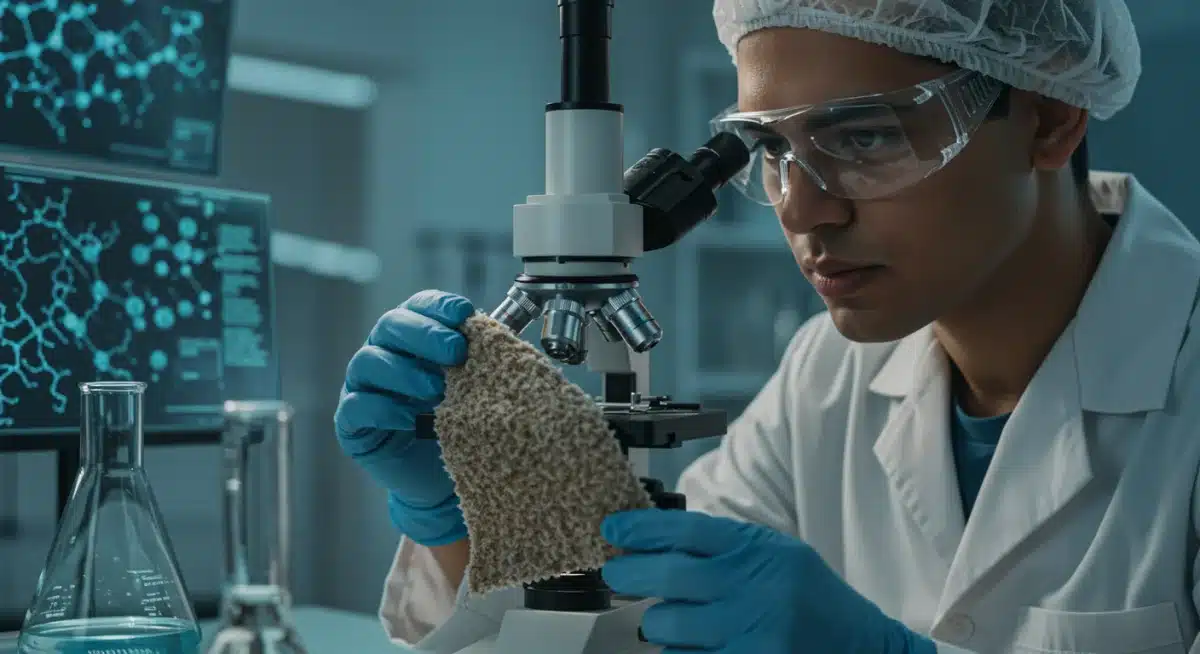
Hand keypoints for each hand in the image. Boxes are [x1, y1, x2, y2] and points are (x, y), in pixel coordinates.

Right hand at [335, 290, 474, 545]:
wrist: (440, 477)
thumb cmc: (458, 421)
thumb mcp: (473, 385)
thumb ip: (477, 359)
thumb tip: (496, 336)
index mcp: (414, 335)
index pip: (420, 305)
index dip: (440, 307)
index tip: (466, 315)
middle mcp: (384, 351)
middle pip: (392, 325)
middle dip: (426, 334)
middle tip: (456, 352)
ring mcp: (362, 385)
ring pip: (369, 361)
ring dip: (406, 372)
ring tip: (437, 390)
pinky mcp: (351, 422)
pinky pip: (357, 406)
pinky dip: (383, 408)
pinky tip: (410, 418)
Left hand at [601, 509, 935, 653]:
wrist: (862, 648)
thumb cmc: (810, 598)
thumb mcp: (775, 553)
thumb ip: (722, 546)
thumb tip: (650, 541)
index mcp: (758, 550)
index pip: (686, 530)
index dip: (642, 529)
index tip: (614, 529)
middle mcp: (752, 589)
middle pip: (664, 576)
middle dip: (629, 575)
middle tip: (620, 575)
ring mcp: (748, 634)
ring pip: (665, 627)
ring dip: (660, 624)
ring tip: (676, 620)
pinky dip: (682, 653)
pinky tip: (697, 644)